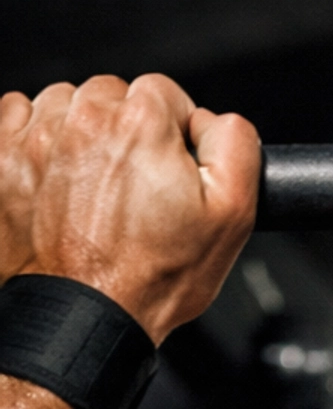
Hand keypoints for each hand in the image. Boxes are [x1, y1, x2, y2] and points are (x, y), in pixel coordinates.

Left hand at [2, 73, 259, 345]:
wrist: (88, 315)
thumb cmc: (152, 277)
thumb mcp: (232, 215)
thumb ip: (234, 146)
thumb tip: (216, 120)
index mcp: (141, 123)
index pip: (164, 94)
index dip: (173, 134)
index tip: (167, 170)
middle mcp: (85, 118)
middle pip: (113, 96)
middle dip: (125, 133)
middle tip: (132, 190)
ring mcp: (37, 134)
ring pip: (67, 105)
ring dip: (81, 135)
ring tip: (92, 189)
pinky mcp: (4, 153)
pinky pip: (19, 116)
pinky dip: (36, 139)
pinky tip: (55, 179)